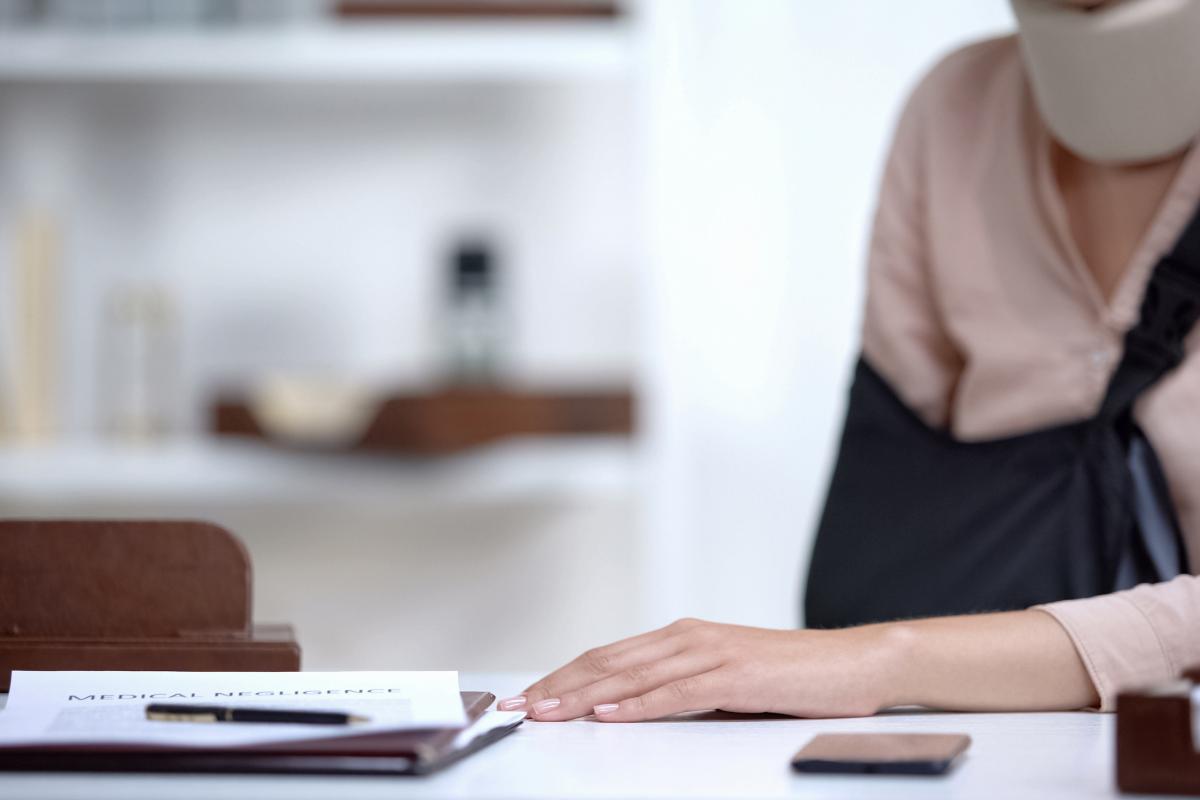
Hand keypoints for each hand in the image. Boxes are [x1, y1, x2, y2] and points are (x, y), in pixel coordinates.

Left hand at [499, 618, 899, 722]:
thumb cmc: (790, 676)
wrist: (853, 662)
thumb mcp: (724, 680)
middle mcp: (688, 637)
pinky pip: (674, 693)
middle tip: (515, 708)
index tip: (527, 698)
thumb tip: (631, 709)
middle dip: (556, 686)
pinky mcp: (734, 675)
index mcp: (682, 637)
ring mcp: (710, 652)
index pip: (607, 657)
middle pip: (606, 663)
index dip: (562, 676)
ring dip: (581, 696)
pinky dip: (635, 705)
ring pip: (630, 676)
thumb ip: (680, 688)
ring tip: (544, 713)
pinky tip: (607, 714)